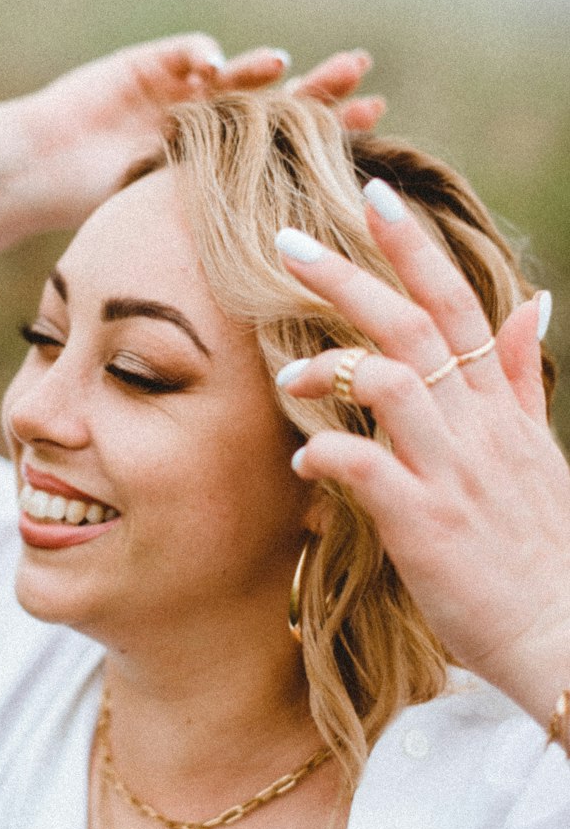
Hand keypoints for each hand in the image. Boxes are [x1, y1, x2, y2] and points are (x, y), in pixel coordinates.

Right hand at [23, 36, 377, 227]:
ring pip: (235, 73)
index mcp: (230, 158)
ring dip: (260, 68)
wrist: (40, 172)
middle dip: (314, 83)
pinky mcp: (150, 63)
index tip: (376, 120)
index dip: (332, 128)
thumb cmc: (102, 210)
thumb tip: (298, 278)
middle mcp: (215, 119)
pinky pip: (186, 52)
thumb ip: (233, 238)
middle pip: (277, 98)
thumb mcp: (178, 230)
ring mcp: (185, 88)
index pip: (292, 142)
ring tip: (282, 64)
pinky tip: (214, 65)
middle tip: (358, 70)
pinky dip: (202, 55)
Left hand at [275, 180, 569, 729]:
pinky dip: (324, 455)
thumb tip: (533, 301)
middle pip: (411, 325)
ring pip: (389, 381)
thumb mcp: (539, 449)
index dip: (413, 246)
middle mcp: (477, 426)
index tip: (372, 193)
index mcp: (498, 405)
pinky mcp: (426, 524)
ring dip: (329, 366)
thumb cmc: (541, 545)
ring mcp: (453, 471)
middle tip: (286, 241)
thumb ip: (523, 375)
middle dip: (347, 276)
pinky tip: (302, 463)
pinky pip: (365, 468)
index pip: (456, 302)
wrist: (563, 635)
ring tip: (286, 374)